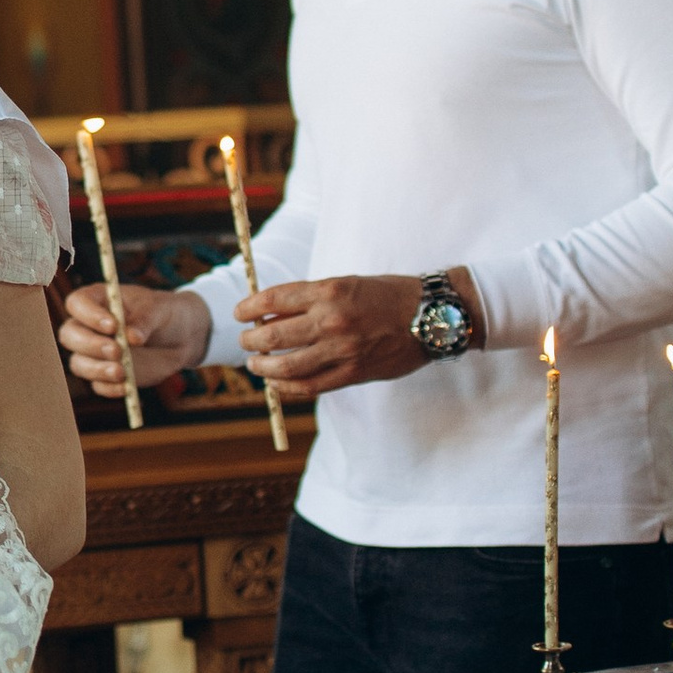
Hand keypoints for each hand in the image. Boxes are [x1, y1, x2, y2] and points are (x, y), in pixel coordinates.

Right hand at [56, 278, 211, 399]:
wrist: (180, 338)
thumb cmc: (164, 314)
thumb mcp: (159, 309)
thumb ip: (145, 319)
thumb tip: (132, 337)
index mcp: (97, 300)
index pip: (77, 304)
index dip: (89, 315)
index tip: (113, 326)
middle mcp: (89, 326)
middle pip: (70, 335)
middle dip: (91, 345)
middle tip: (118, 351)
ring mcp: (95, 352)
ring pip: (78, 363)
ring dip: (96, 370)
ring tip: (121, 373)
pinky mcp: (105, 375)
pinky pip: (97, 385)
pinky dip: (109, 388)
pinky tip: (126, 387)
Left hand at [234, 274, 473, 397]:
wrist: (432, 316)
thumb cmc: (389, 295)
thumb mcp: (348, 284)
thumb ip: (312, 299)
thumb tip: (273, 313)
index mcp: (329, 290)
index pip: (274, 299)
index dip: (250, 308)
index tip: (240, 314)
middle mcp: (332, 320)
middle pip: (273, 335)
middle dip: (251, 341)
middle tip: (246, 342)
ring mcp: (342, 349)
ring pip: (287, 366)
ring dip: (264, 368)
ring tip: (256, 365)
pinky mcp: (353, 373)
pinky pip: (310, 386)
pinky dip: (287, 388)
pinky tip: (277, 384)